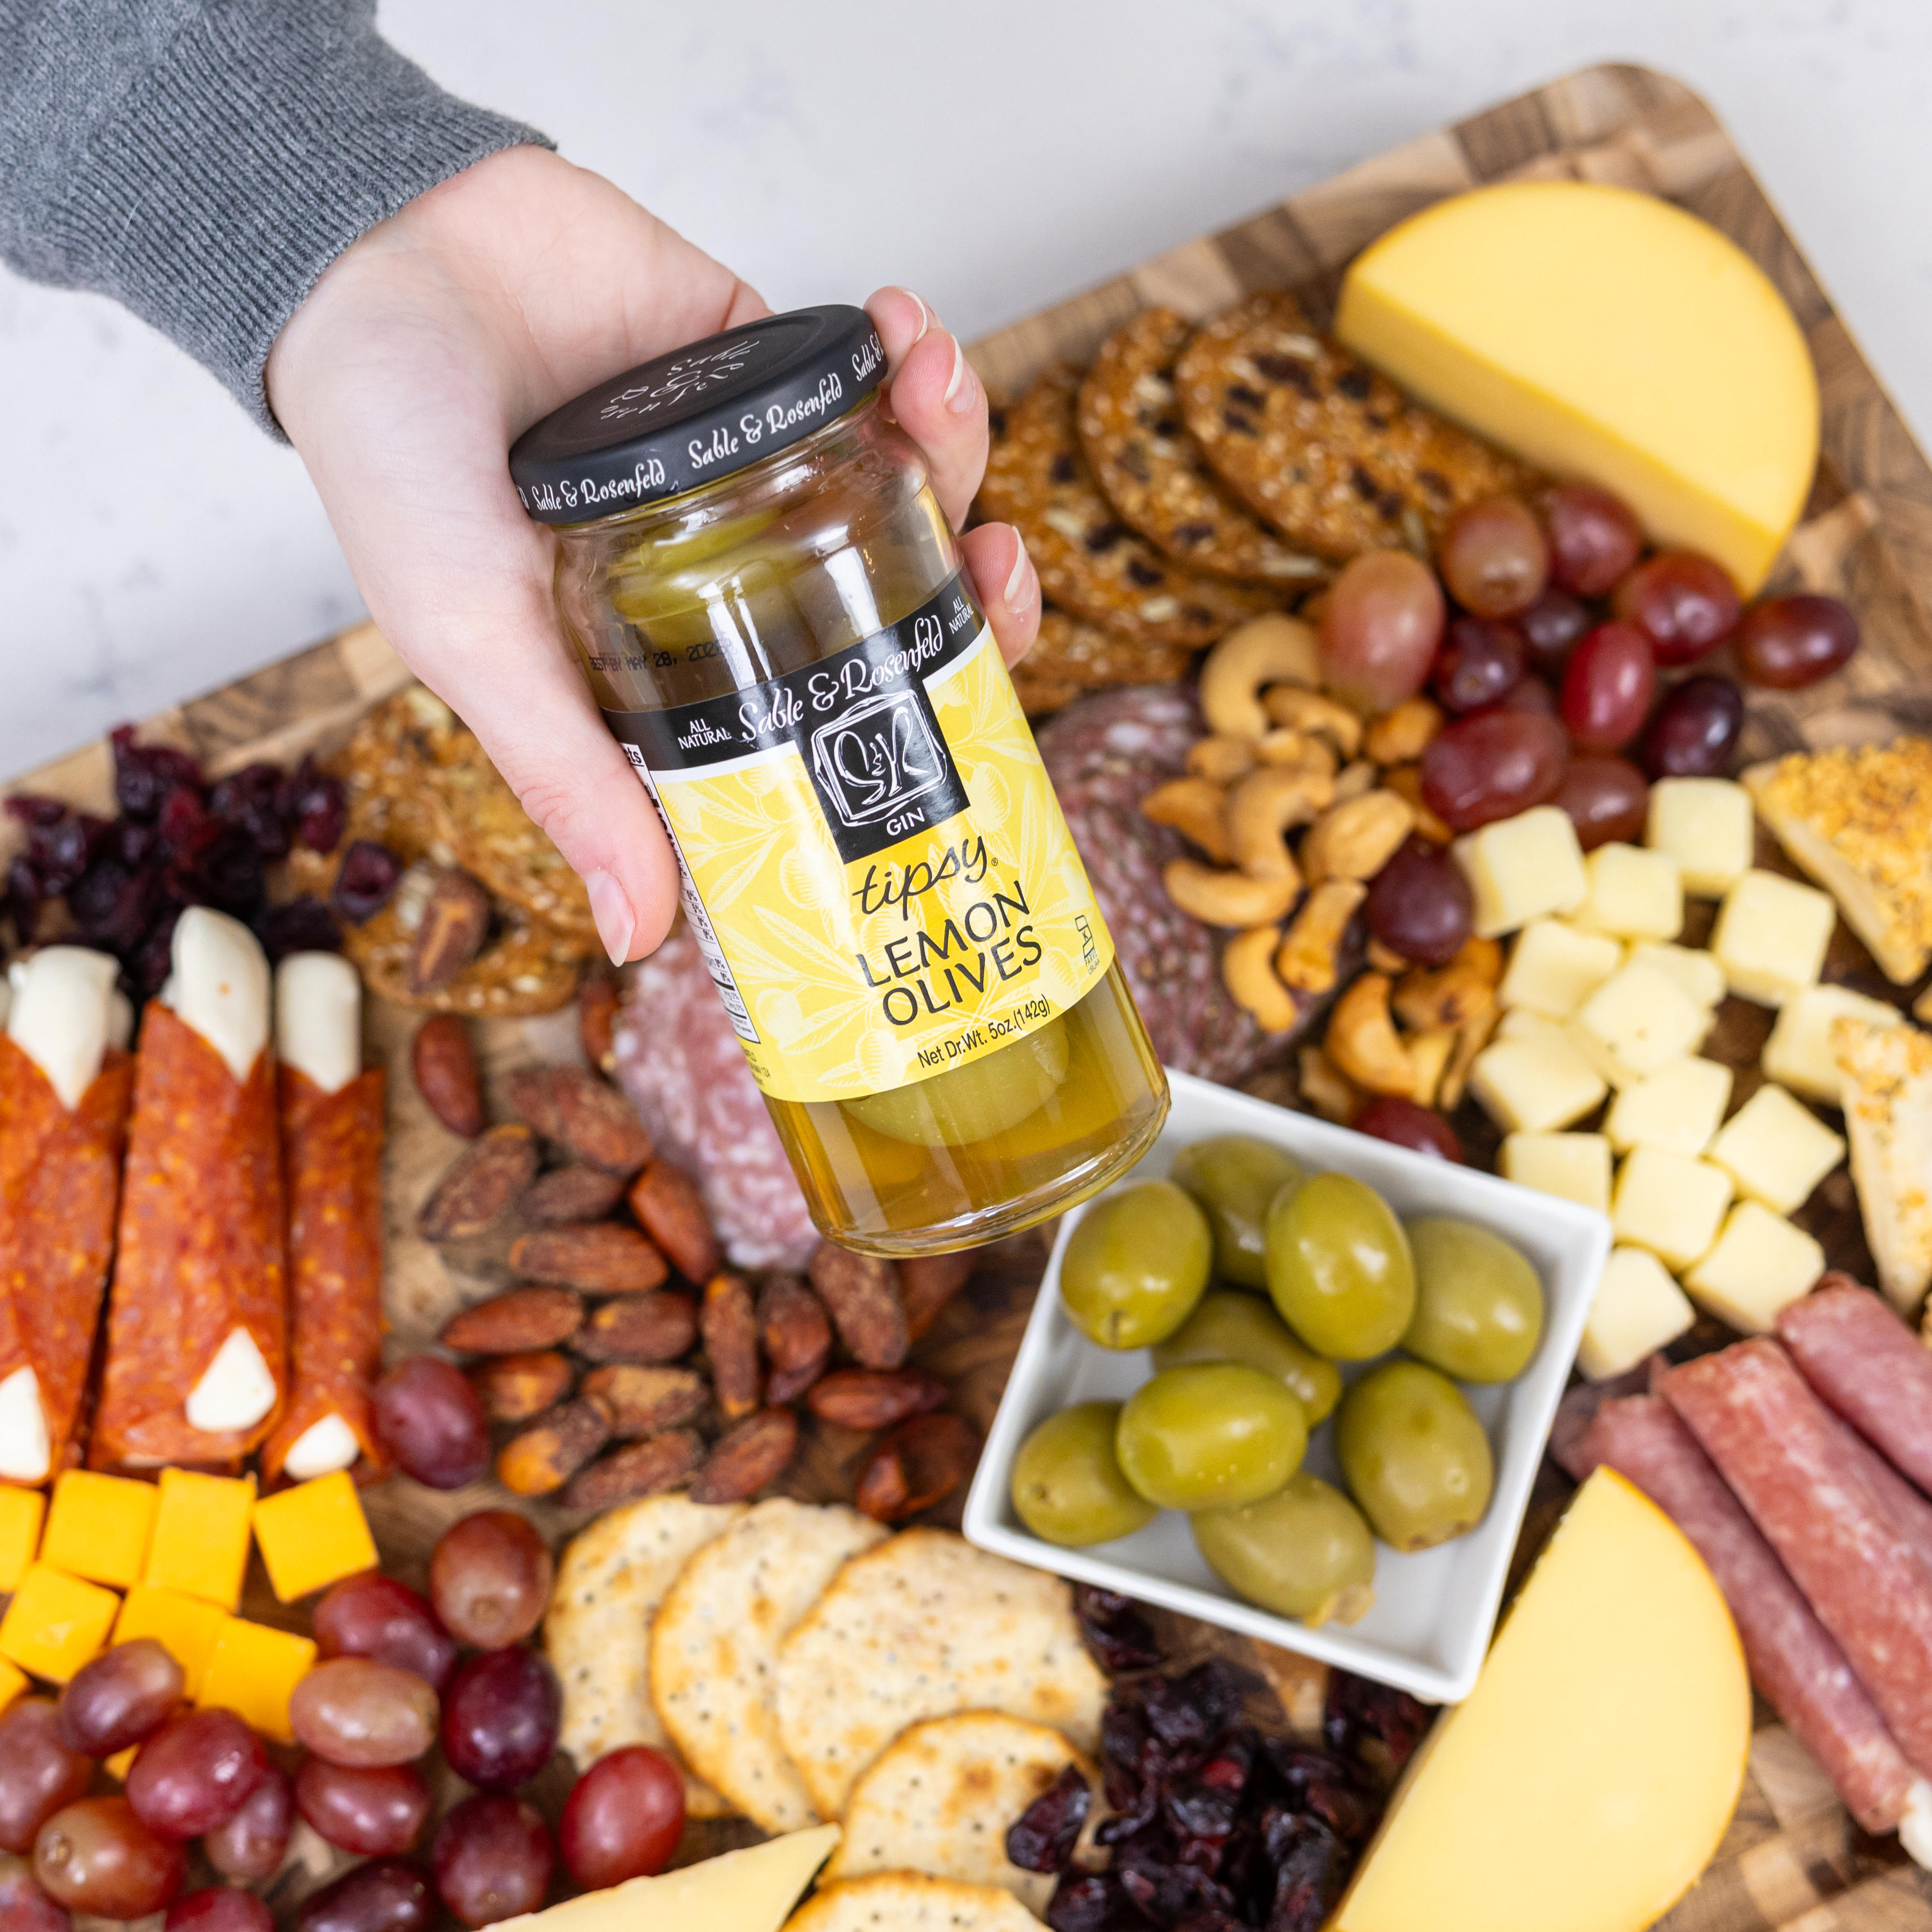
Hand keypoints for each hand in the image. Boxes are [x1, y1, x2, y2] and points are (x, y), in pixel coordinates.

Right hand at [267, 146, 1038, 964]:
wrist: (367, 258)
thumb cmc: (393, 463)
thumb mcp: (473, 642)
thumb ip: (567, 776)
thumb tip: (639, 939)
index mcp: (683, 667)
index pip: (831, 722)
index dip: (923, 727)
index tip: (985, 723)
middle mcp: (736, 579)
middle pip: (904, 612)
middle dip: (977, 595)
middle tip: (999, 566)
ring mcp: (757, 472)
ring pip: (908, 490)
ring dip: (957, 448)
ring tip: (938, 389)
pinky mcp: (758, 366)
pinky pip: (867, 376)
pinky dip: (910, 356)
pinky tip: (907, 326)